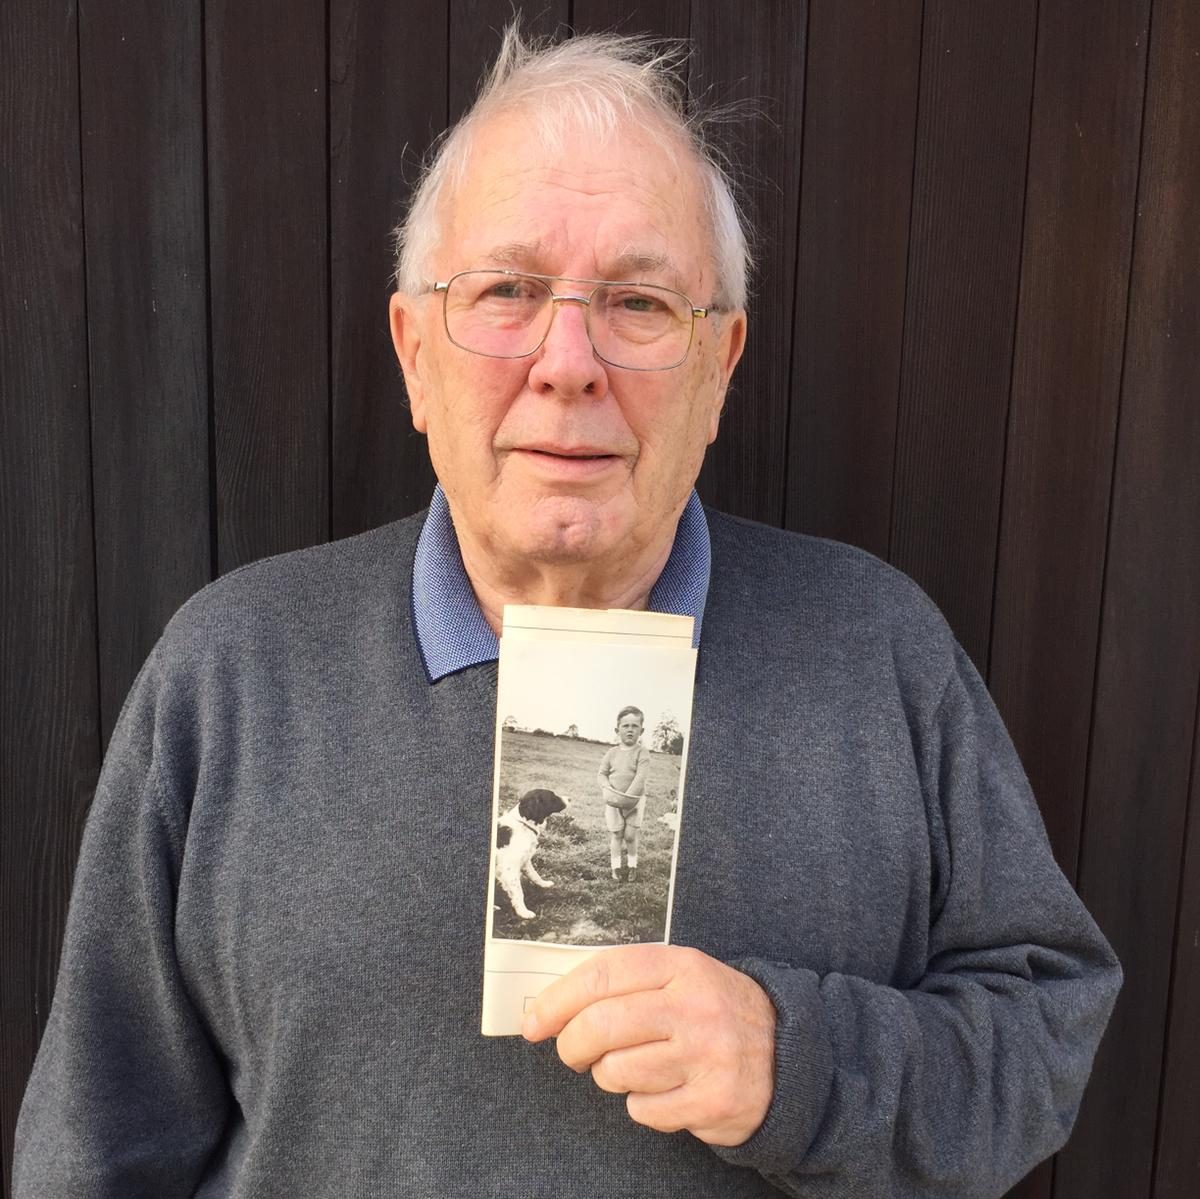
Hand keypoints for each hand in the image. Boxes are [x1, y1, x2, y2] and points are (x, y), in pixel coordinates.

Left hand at [522, 944, 775, 1145]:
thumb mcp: (682, 977)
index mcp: (682, 966)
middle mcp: (695, 1006)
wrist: (789, 1055)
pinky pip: (644, 1110)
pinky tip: (664, 1090)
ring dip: (610, 1075)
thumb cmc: (716, 1012)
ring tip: (633, 1068)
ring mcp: (706, 1054)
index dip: (559, 999)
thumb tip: (552, 1008)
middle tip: (572, 1053)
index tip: (534, 1021)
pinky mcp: (713, 1100)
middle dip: (572, 1045)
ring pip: (617, 1071)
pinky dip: (642, 1106)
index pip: (603, 974)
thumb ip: (626, 984)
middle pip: (602, 1025)